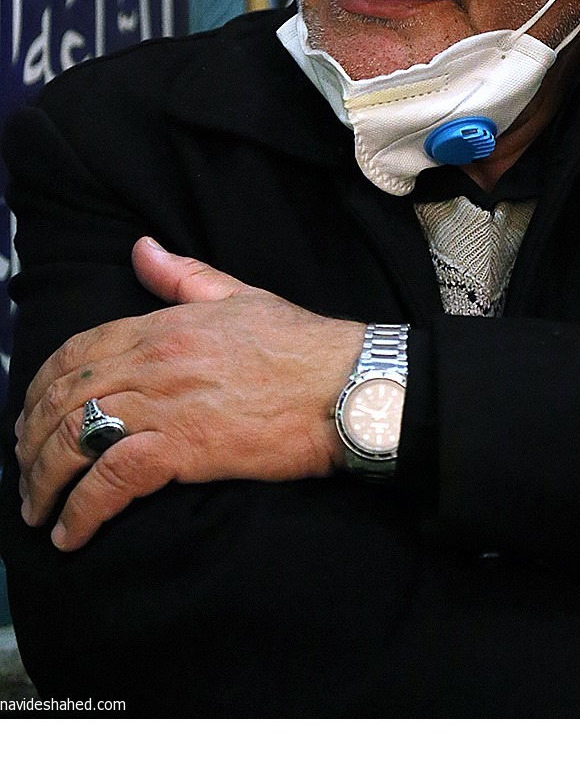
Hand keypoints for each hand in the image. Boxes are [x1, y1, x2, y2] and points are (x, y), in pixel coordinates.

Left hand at [15, 238, 364, 551]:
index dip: (42, 385)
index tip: (31, 413)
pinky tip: (69, 533)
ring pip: (75, 439)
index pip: (77, 352)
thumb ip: (184, 275)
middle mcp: (154, 360)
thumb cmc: (301, 344)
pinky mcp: (183, 448)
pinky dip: (81, 510)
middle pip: (64, 398)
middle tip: (24, 468)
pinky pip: (111, 480)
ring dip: (43, 480)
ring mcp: (166, 404)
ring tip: (36, 509)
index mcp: (164, 323)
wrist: (344, 384)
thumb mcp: (239, 296)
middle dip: (31, 439)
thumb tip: (142, 248)